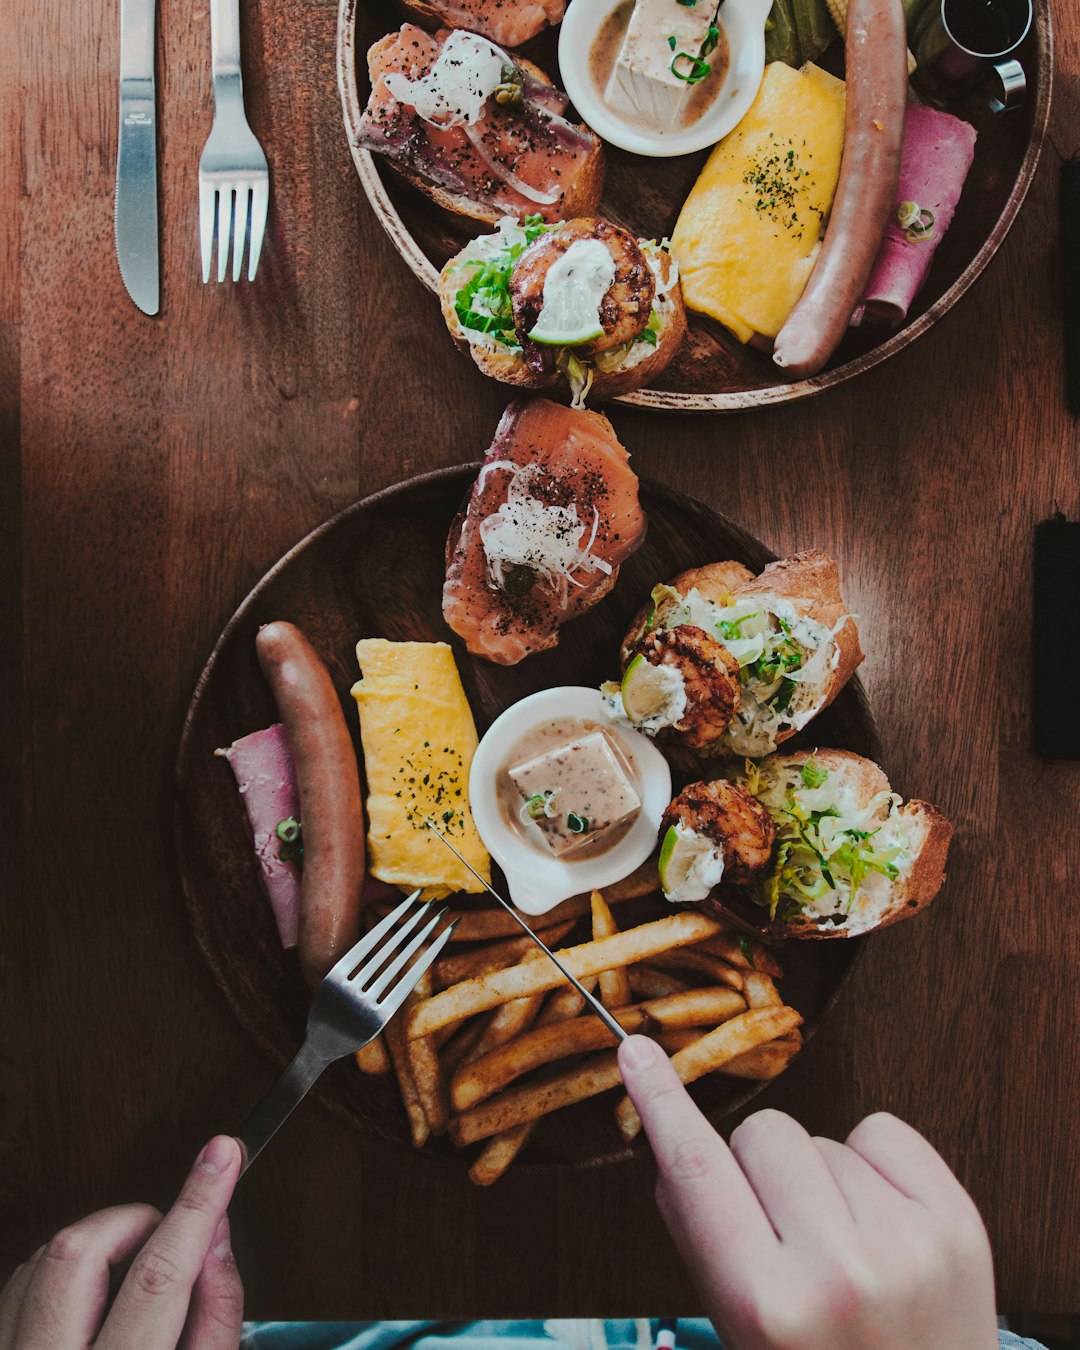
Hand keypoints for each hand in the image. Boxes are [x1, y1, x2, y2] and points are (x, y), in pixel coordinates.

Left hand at [0, 1135, 243, 1349]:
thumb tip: (214, 1233)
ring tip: (133, 1278)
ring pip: (45, 1258)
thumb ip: (217, 1310)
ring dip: (102, 1244)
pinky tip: (93, 1298)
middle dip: (137, 1220)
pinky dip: (65, 1269)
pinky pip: (21, 1282)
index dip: (198, 1203)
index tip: (223, 1154)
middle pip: (80, 1251)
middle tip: (170, 1240)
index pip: (158, 1276)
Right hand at [617, 1036, 997, 1349]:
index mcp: (765, 1305)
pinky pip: (882, 1132)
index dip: (661, 1102)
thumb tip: (670, 1134)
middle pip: (763, 1133)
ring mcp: (906, 1245)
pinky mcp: (958, 1224)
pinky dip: (874, 1166)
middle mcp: (837, 1272)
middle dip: (761, 1169)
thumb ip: (699, 1236)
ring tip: (847, 1250)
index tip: (638, 1051)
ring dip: (822, 1179)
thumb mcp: (738, 1330)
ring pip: (822, 1137)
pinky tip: (884, 1225)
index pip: (696, 1169)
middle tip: (787, 1236)